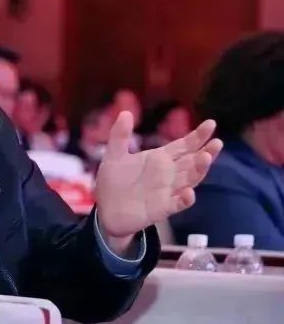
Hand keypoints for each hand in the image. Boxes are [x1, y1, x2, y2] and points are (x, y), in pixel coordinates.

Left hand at [96, 112, 222, 251]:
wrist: (106, 211)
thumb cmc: (114, 183)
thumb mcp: (114, 156)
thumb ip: (120, 136)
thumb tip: (126, 112)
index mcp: (160, 159)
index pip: (184, 145)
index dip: (198, 136)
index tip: (211, 124)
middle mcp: (169, 174)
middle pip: (193, 161)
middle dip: (206, 152)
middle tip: (217, 142)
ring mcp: (168, 191)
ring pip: (190, 179)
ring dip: (199, 170)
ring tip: (206, 158)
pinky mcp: (162, 208)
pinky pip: (177, 204)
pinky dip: (185, 199)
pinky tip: (189, 192)